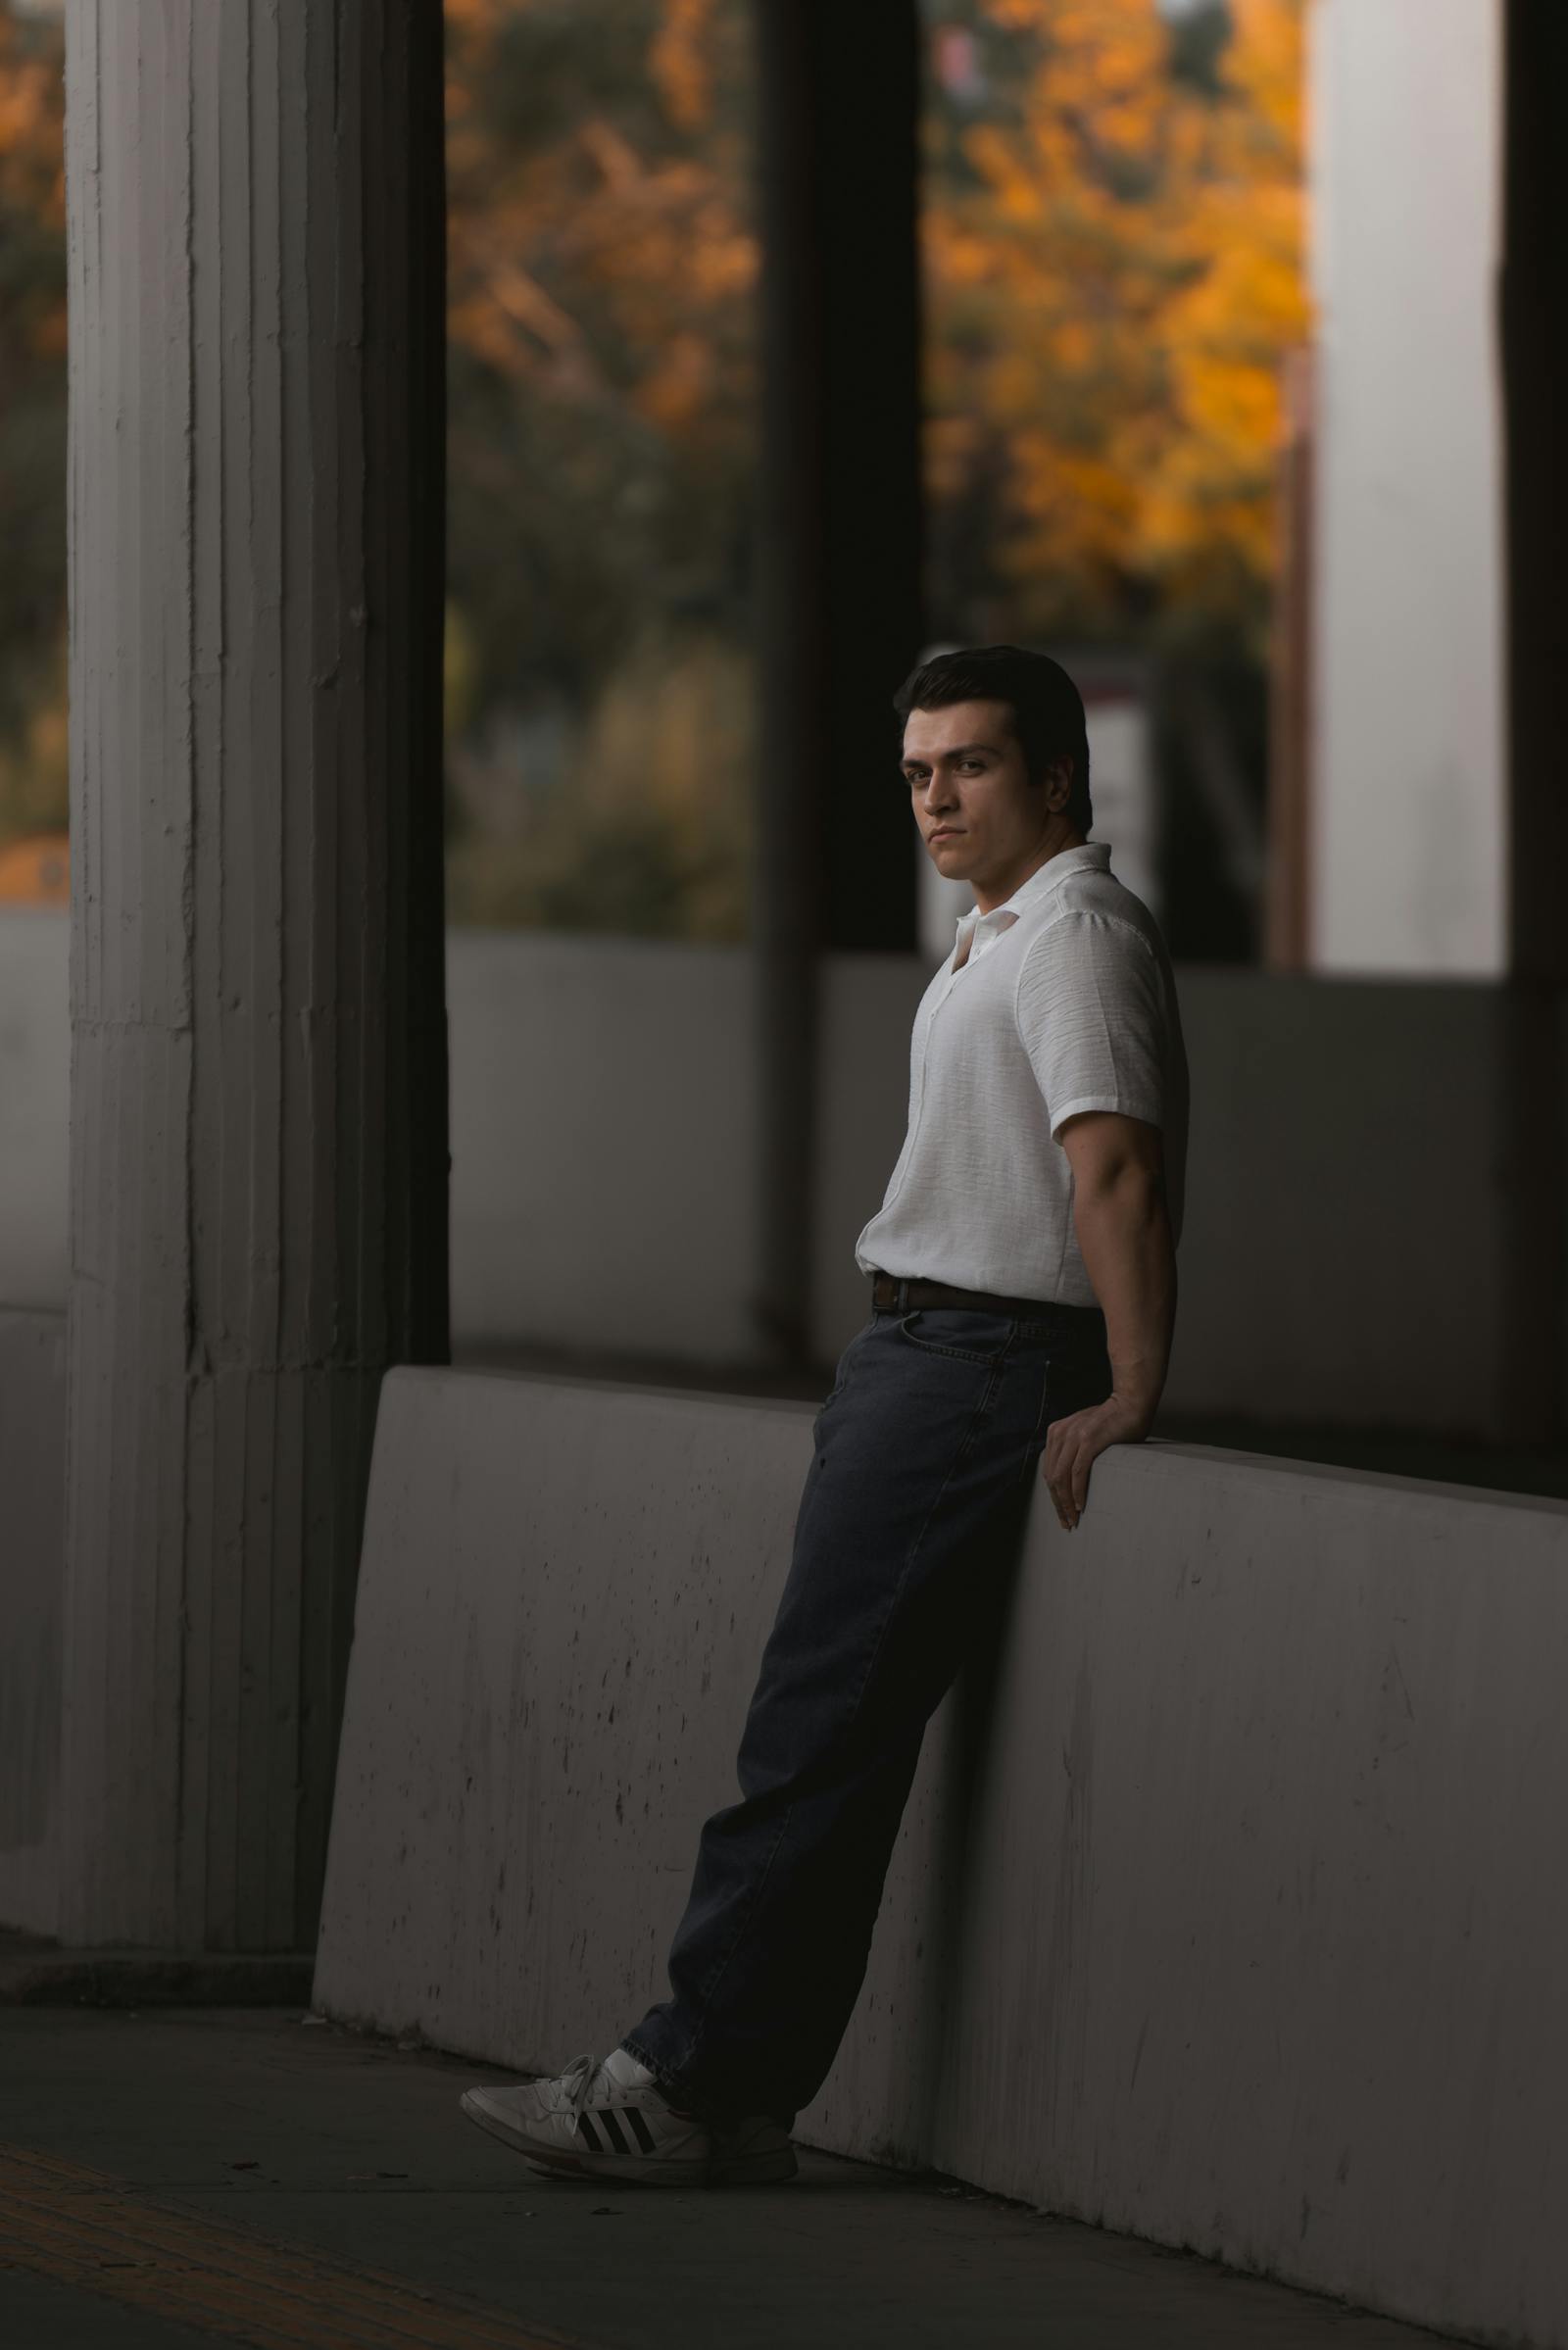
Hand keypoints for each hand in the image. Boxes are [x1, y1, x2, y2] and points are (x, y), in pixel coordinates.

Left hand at [1040, 1392, 1150, 1530]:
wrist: (1129, 1404)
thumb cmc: (1112, 1423)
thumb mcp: (1084, 1434)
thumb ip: (1073, 1450)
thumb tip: (1069, 1481)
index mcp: (1056, 1433)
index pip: (1049, 1471)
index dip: (1054, 1496)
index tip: (1062, 1514)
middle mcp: (1060, 1433)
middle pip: (1052, 1478)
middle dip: (1058, 1504)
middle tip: (1067, 1523)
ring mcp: (1073, 1436)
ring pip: (1062, 1478)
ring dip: (1067, 1503)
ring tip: (1074, 1519)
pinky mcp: (1088, 1440)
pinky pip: (1077, 1472)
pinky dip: (1078, 1492)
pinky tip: (1081, 1505)